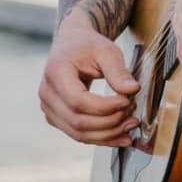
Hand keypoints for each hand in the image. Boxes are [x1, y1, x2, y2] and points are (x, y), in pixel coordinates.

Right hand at [38, 11, 140, 146]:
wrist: (72, 44)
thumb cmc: (88, 45)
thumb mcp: (106, 50)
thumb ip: (118, 71)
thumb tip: (133, 90)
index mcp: (56, 72)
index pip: (78, 101)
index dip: (105, 107)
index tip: (128, 101)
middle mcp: (47, 94)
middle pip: (78, 121)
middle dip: (109, 122)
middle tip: (133, 115)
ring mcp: (49, 108)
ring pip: (78, 133)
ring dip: (107, 134)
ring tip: (131, 126)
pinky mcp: (57, 118)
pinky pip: (78, 134)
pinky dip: (101, 138)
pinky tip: (121, 137)